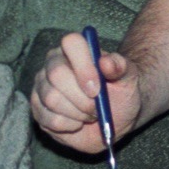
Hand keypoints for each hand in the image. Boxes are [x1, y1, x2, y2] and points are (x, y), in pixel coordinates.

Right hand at [28, 31, 143, 153]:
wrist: (116, 115)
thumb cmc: (122, 91)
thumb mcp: (129, 77)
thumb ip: (120, 67)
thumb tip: (106, 62)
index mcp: (76, 48)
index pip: (71, 43)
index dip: (83, 66)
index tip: (97, 89)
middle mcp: (53, 64)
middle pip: (57, 75)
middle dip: (81, 97)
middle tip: (97, 107)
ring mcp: (42, 87)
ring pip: (52, 99)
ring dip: (78, 113)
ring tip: (91, 114)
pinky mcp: (39, 110)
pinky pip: (51, 120)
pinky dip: (71, 126)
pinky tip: (79, 122)